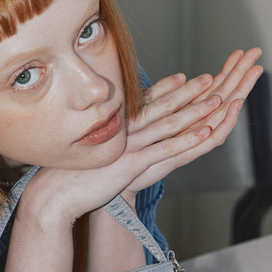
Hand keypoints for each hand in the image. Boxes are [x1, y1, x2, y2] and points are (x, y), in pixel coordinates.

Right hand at [23, 48, 261, 220]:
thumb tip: (108, 142)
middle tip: (209, 79)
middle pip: (162, 107)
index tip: (182, 78)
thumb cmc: (67, 177)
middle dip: (188, 92)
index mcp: (113, 127)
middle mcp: (123, 130)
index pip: (144, 103)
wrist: (53, 193)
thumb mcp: (87, 154)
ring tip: (217, 98)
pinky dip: (186, 140)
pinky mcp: (131, 163)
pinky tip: (203, 133)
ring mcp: (128, 145)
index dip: (166, 89)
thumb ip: (101, 144)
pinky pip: (164, 149)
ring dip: (195, 110)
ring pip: (169, 124)